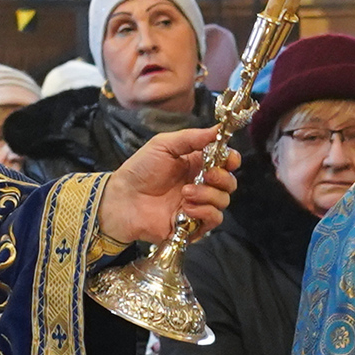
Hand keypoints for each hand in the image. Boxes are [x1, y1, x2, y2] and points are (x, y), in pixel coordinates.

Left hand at [98, 126, 235, 248]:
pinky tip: (186, 208)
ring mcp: (198, 205)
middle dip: (223, 178)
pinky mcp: (193, 225)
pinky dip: (204, 212)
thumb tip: (219, 130)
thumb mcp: (164, 145)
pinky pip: (213, 220)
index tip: (229, 159)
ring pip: (223, 201)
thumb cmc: (140, 170)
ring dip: (208, 195)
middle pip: (230, 183)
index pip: (226, 162)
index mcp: (197, 164)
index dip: (232, 160)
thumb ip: (193, 138)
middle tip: (206, 175)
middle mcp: (201, 185)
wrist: (123, 198)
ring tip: (185, 193)